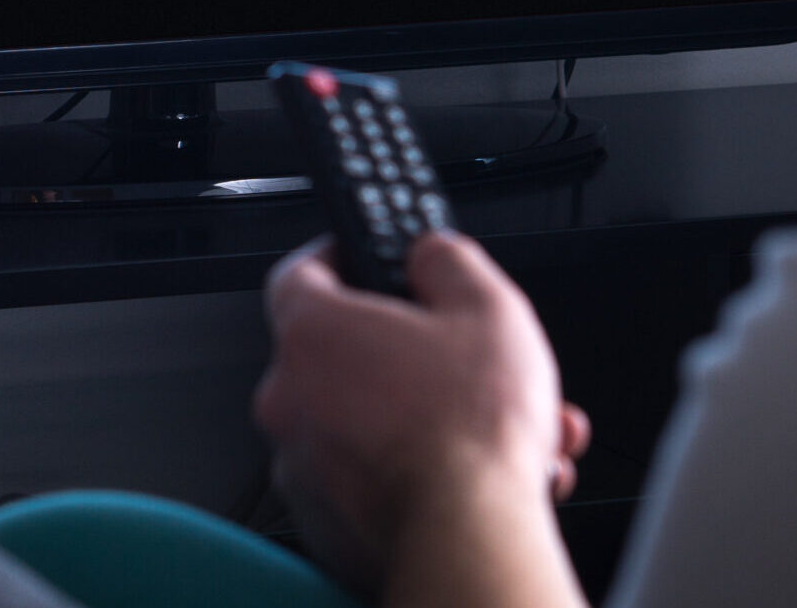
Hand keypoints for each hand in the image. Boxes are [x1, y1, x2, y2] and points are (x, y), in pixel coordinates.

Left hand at [253, 232, 587, 594]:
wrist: (470, 540)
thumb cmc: (469, 433)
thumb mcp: (487, 307)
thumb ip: (448, 261)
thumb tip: (433, 256)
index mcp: (313, 335)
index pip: (300, 273)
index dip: (340, 258)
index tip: (370, 259)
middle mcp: (289, 400)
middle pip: (347, 356)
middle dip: (417, 355)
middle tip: (463, 358)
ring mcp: (301, 468)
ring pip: (370, 422)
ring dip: (432, 417)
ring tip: (507, 428)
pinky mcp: (324, 523)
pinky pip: (372, 477)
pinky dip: (421, 469)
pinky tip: (486, 472)